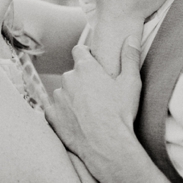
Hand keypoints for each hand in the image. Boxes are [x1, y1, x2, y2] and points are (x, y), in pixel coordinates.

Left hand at [45, 36, 141, 161]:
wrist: (107, 145)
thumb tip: (130, 38)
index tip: (92, 62)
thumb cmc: (121, 113)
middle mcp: (67, 78)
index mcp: (85, 68)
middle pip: (72, 74)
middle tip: (96, 95)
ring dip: (71, 98)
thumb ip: (130, 57)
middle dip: (81, 81)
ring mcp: (57, 97)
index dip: (85, 55)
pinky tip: (76, 122)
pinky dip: (62, 114)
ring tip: (87, 112)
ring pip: (63, 92)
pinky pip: (53, 110)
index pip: (79, 50)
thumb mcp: (131, 83)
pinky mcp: (51, 115)